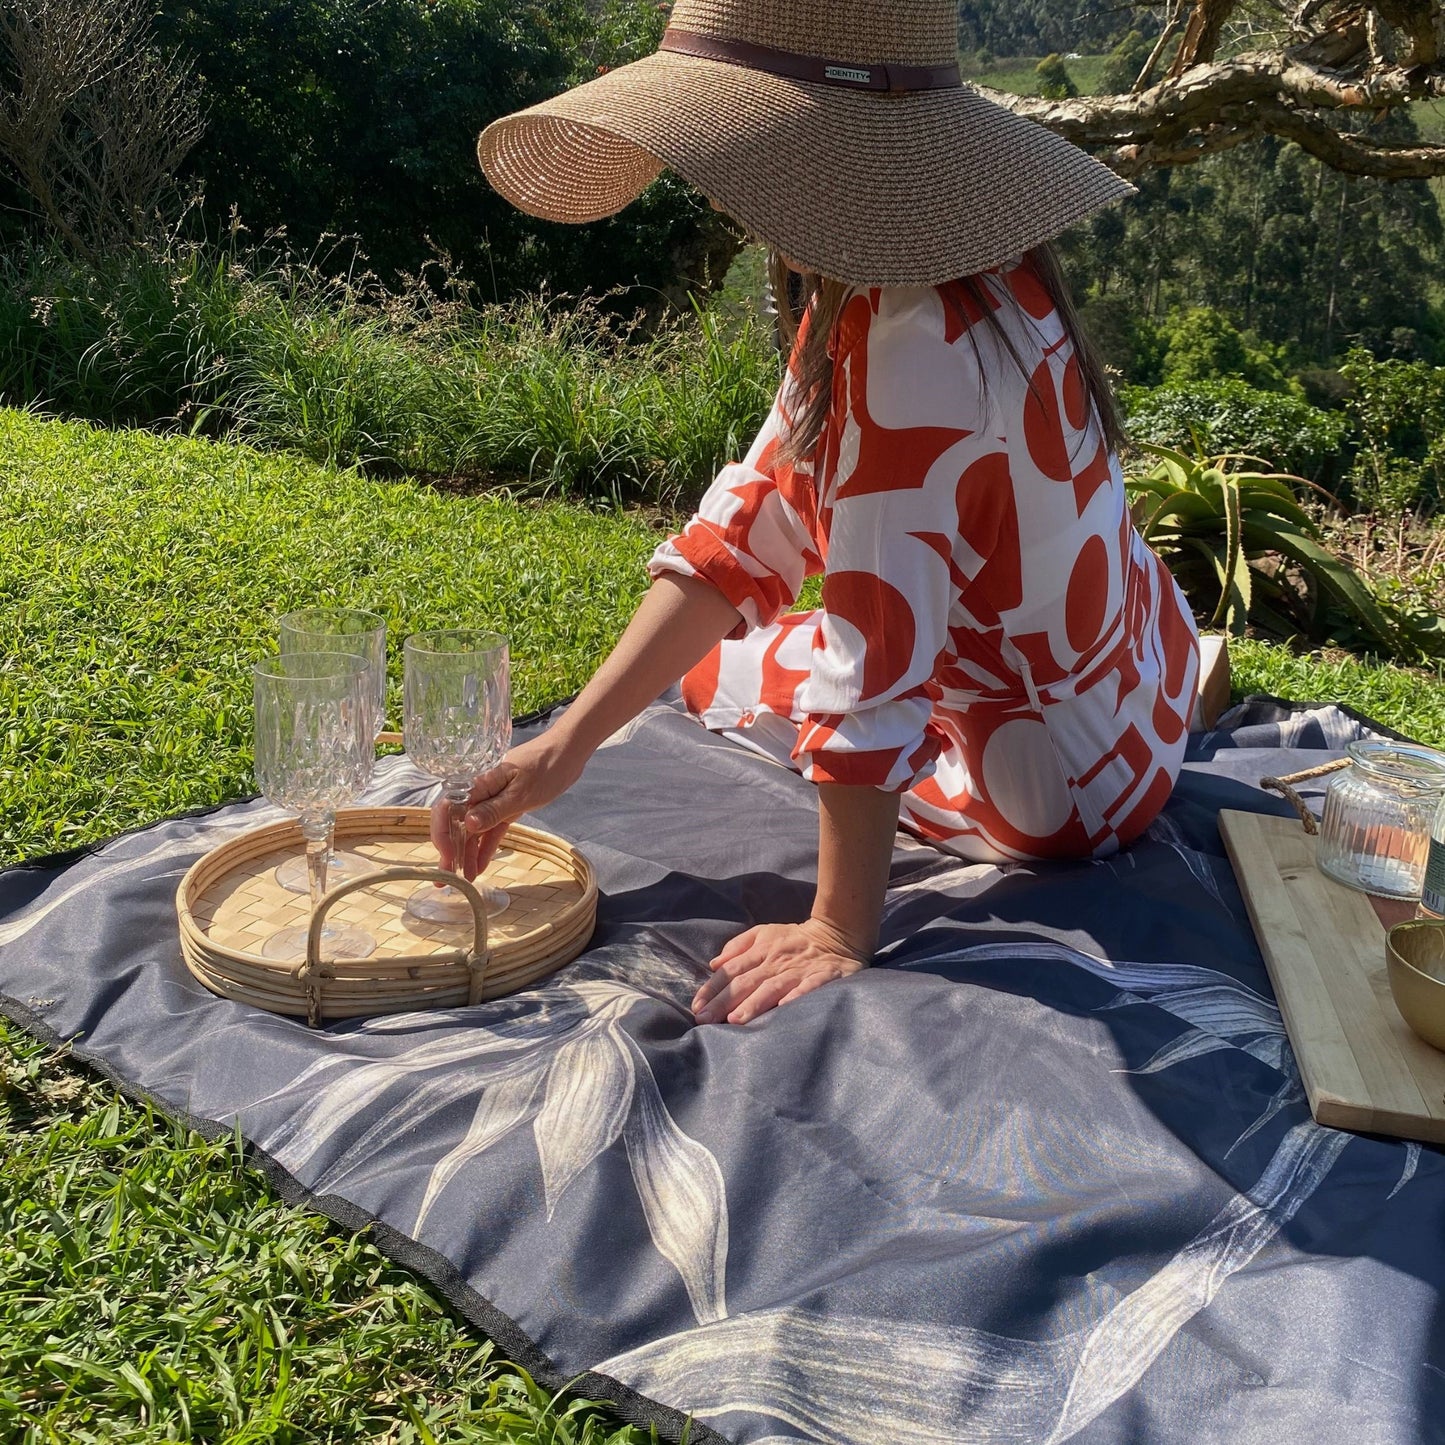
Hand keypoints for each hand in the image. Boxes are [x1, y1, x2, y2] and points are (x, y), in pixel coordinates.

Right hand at [430, 732, 583, 879]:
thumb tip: (468, 824)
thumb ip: (495, 809)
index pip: (448, 808)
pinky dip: (486, 847)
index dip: (442, 833)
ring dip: (467, 854)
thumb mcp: (522, 792)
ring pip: (474, 831)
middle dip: (450, 851)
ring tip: (463, 881)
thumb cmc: (546, 767)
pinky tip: (479, 867)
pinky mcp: (507, 807)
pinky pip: (492, 830)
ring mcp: (493, 801)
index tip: (447, 855)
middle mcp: (480, 793)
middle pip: (458, 823)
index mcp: (478, 783)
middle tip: (445, 880)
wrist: (568, 753)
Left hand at [691, 917, 869, 1025]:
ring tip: (735, 1020)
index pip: (732, 970)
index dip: (713, 988)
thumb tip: (714, 964)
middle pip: (746, 981)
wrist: (837, 934)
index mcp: (761, 950)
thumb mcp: (764, 933)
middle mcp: (776, 961)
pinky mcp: (823, 976)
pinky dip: (796, 995)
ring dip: (754, 1003)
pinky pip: (808, 986)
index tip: (697, 1006)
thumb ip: (738, 946)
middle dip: (724, 1001)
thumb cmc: (794, 939)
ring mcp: (799, 970)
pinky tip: (784, 1007)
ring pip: (772, 987)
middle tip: (705, 1020)